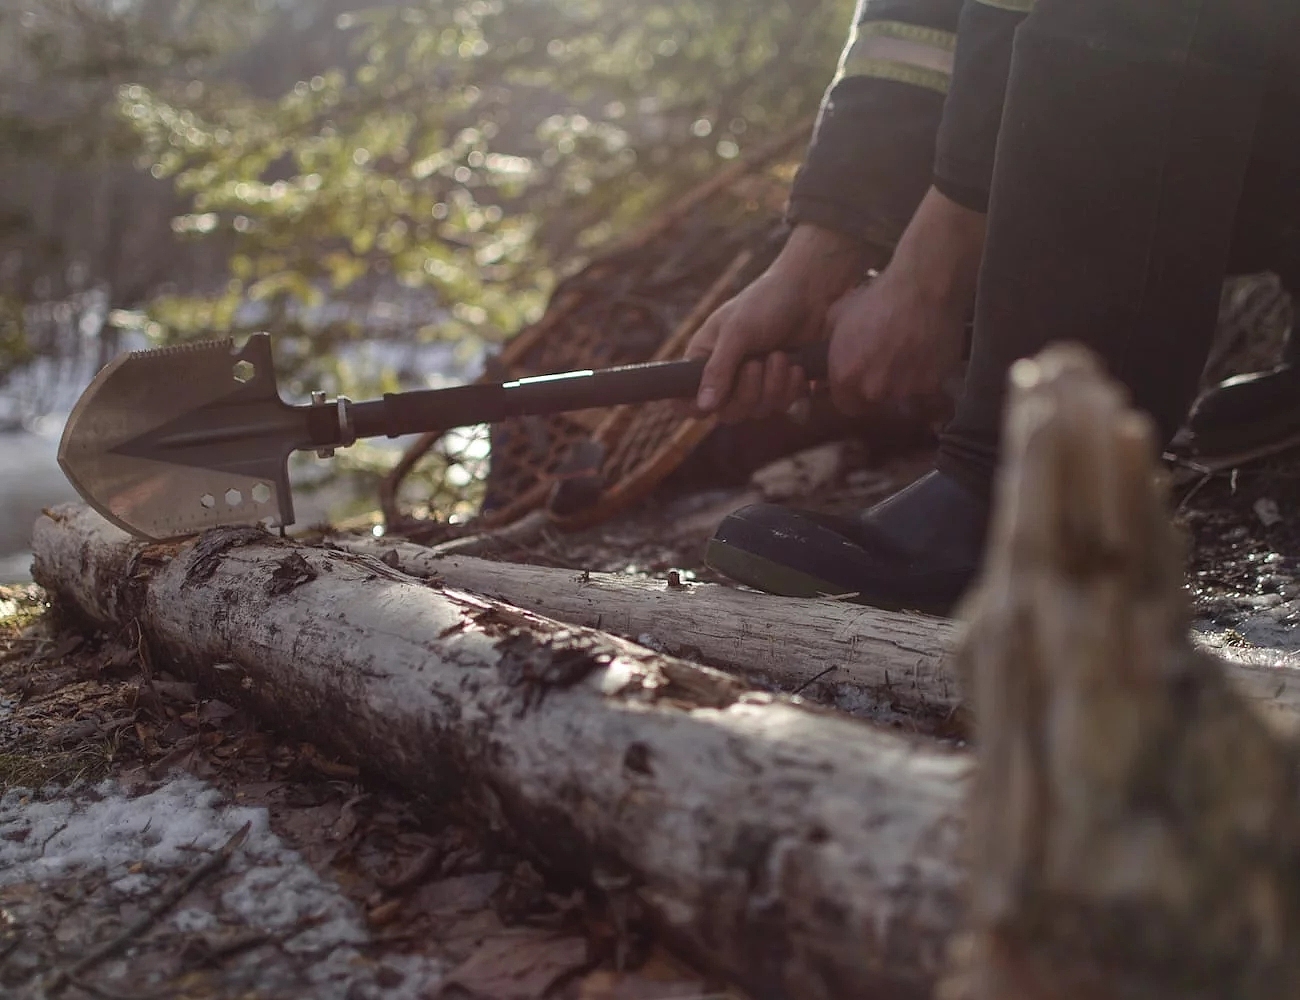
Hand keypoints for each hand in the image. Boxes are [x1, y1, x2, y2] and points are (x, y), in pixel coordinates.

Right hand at [686, 224, 869, 422]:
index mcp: (704, 359)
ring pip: (757, 411)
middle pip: (728, 413)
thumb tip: (703, 406)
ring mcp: (754, 382)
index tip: (713, 403)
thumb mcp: (737, 332)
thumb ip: (718, 369)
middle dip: (747, 393)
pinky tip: (796, 365)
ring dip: (773, 386)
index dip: (695, 408)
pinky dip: (791, 388)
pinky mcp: (780, 384)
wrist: (810, 291)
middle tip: (757, 364)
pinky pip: (781, 405)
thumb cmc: (766, 302)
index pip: (686, 400)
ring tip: (780, 356)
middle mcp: (726, 375)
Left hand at [826, 270, 966, 416]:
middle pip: (874, 401)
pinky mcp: (933, 384)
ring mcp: (904, 390)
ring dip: (903, 382)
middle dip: (878, 386)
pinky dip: (927, 375)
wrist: (922, 287)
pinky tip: (927, 353)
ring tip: (909, 355)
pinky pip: (927, 387)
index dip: (851, 394)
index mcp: (846, 376)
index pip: (844, 405)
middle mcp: (873, 389)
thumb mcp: (838, 317)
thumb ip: (830, 349)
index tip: (859, 382)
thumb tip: (825, 369)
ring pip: (901, 395)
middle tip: (887, 362)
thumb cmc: (876, 297)